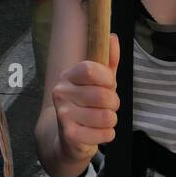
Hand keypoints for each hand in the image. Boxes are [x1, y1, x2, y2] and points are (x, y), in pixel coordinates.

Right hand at [52, 33, 120, 167]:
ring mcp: (63, 114)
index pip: (91, 70)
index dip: (107, 78)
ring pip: (106, 116)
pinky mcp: (70, 135)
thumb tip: (112, 37)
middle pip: (103, 96)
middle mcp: (61, 92)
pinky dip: (108, 134)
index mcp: (68, 76)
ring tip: (102, 119)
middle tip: (108, 106)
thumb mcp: (100, 82)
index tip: (109, 84)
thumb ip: (109, 60)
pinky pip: (105, 134)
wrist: (69, 139)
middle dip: (114, 103)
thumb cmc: (88, 105)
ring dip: (111, 120)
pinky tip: (97, 132)